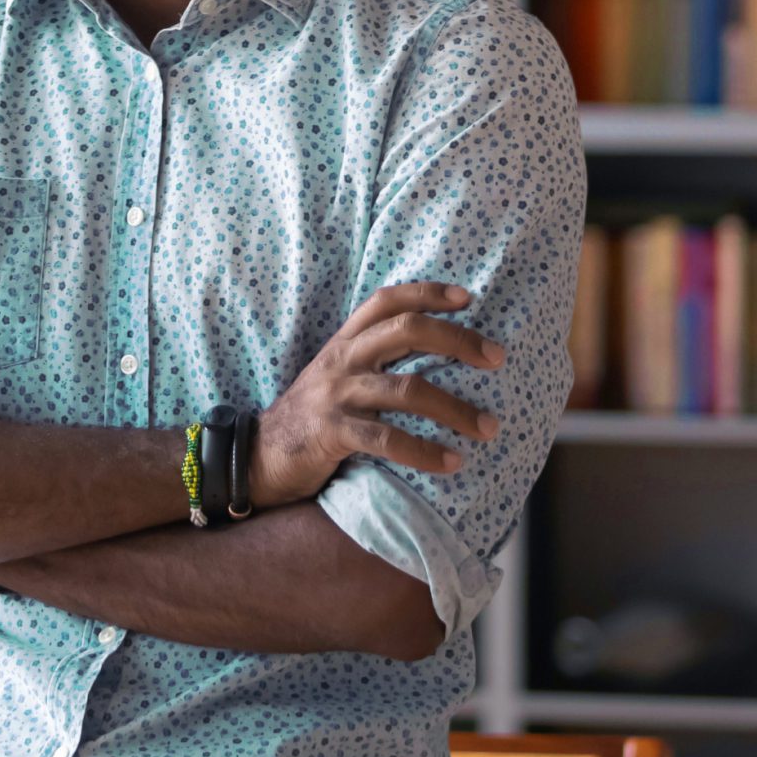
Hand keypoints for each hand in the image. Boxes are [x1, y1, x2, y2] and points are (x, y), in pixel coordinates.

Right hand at [249, 280, 504, 508]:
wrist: (259, 456)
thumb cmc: (312, 417)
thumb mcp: (336, 377)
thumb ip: (372, 362)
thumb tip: (437, 360)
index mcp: (344, 343)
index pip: (386, 301)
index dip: (427, 293)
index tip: (468, 298)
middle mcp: (341, 360)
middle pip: (405, 331)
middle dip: (458, 341)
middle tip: (497, 359)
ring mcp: (335, 395)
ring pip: (406, 389)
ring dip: (455, 408)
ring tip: (489, 428)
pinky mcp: (331, 432)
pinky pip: (386, 438)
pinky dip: (424, 452)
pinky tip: (452, 463)